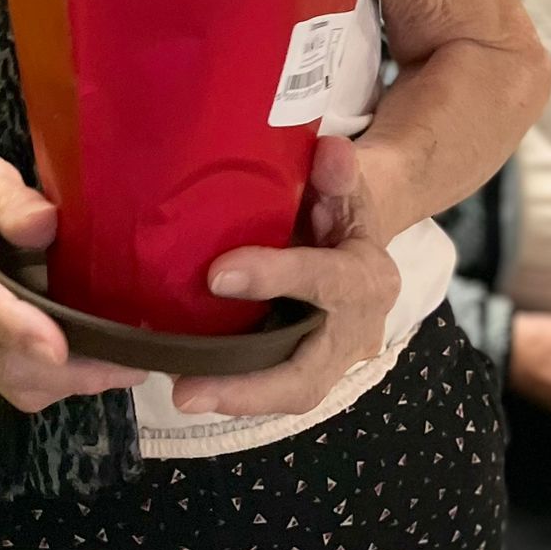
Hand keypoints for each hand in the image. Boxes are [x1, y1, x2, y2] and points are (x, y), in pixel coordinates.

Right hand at [0, 149, 145, 414]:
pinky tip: (93, 363)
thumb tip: (47, 225)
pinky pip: (13, 383)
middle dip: (67, 368)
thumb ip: (9, 197)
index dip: (15, 326)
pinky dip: (56, 383)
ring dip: (68, 382)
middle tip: (128, 362)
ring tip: (122, 365)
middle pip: (1, 357)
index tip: (57, 346)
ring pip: (11, 380)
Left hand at [169, 135, 400, 419]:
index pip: (326, 281)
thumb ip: (337, 171)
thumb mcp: (343, 181)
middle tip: (187, 390)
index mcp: (368, 277)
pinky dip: (233, 390)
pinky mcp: (308, 369)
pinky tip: (187, 380)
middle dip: (250, 386)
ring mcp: (333, 359)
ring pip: (290, 392)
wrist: (356, 232)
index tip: (217, 275)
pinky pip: (273, 388)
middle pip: (310, 373)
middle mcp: (356, 330)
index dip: (275, 278)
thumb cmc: (340, 202)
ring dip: (234, 398)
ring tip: (181, 393)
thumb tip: (331, 151)